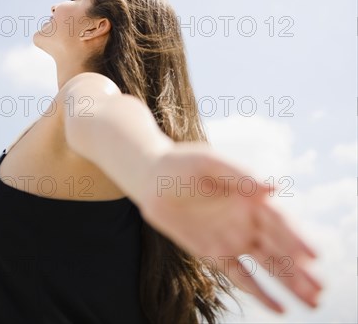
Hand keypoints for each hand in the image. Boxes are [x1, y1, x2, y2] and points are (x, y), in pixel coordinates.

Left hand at [138, 142, 322, 312]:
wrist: (152, 180)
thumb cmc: (182, 165)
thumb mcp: (209, 163)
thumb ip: (239, 175)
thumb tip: (273, 188)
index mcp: (250, 197)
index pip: (279, 221)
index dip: (296, 237)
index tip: (313, 256)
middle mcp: (247, 220)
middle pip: (279, 247)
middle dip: (300, 268)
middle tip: (320, 289)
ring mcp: (233, 238)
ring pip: (267, 265)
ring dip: (289, 283)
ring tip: (313, 302)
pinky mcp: (214, 253)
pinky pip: (240, 276)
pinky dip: (260, 292)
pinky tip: (280, 309)